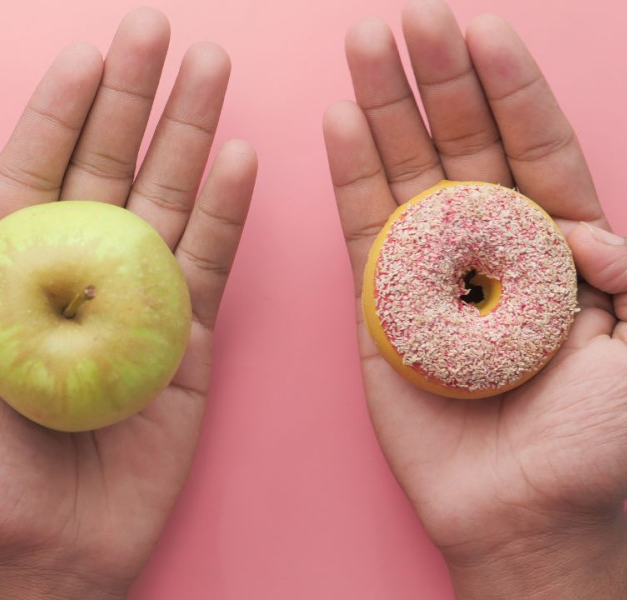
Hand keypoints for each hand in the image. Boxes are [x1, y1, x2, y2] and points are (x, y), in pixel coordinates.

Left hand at [0, 8, 256, 599]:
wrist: (54, 554)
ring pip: (169, 202)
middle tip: (162, 31)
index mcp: (12, 279)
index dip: (60, 113)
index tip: (90, 54)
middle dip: (135, 98)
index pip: (35, 174)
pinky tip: (240, 159)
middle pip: (110, 169)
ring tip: (213, 70)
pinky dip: (227, 213)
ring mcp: (139, 301)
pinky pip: (210, 264)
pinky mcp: (188, 338)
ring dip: (191, 135)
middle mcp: (80, 275)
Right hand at [324, 1, 626, 597]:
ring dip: (383, 110)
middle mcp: (491, 245)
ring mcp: (430, 270)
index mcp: (558, 246)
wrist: (524, 514)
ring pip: (404, 173)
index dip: (509, 89)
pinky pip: (362, 230)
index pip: (532, 146)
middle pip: (462, 145)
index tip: (481, 30)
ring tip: (363, 47)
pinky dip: (349, 177)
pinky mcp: (380, 305)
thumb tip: (585, 225)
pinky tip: (338, 124)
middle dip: (436, 79)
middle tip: (407, 20)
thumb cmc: (594, 443)